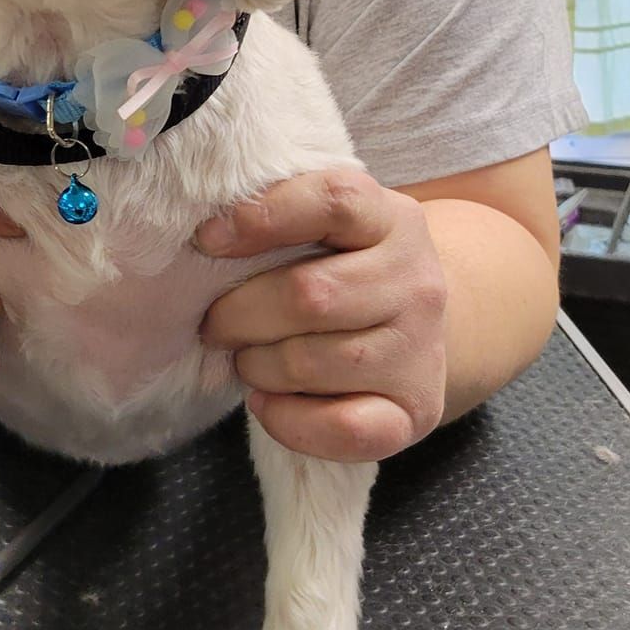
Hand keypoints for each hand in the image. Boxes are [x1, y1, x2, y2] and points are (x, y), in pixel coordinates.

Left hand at [195, 170, 446, 461]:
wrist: (411, 330)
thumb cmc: (344, 272)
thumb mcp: (326, 228)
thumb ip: (280, 217)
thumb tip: (210, 234)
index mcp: (393, 220)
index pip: (336, 201)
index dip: (264, 216)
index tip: (208, 238)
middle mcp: (417, 282)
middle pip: (309, 295)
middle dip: (239, 314)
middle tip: (216, 324)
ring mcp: (421, 349)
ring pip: (310, 362)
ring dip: (256, 366)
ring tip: (249, 359)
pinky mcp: (415, 410)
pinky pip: (342, 428)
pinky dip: (287, 419)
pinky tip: (266, 403)